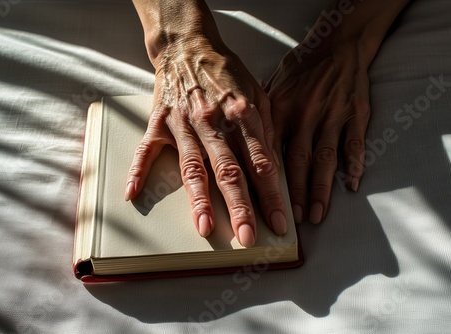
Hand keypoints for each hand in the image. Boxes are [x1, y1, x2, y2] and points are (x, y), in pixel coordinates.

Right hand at [125, 34, 287, 246]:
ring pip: (193, 168)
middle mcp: (212, 123)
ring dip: (199, 200)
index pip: (261, 164)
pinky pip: (146, 150)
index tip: (279, 222)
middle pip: (229, 171)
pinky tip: (133, 194)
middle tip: (247, 238)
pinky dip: (138, 171)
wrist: (189, 47)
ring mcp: (183, 125)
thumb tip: (273, 167)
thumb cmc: (226, 73)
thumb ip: (265, 130)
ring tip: (205, 228)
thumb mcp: (258, 94)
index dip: (271, 195)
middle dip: (240, 207)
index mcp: (242, 116)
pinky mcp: (159, 123)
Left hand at [265, 41, 369, 223]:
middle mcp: (305, 115)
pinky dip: (354, 165)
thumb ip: (260, 118)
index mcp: (280, 110)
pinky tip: (351, 185)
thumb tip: (243, 148)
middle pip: (299, 162)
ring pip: (326, 159)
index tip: (265, 205)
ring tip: (317, 214)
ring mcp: (332, 116)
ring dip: (321, 189)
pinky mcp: (355, 114)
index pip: (272, 153)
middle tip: (293, 220)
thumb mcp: (270, 88)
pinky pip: (355, 144)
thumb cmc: (298, 69)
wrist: (335, 45)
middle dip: (295, 194)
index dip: (269, 182)